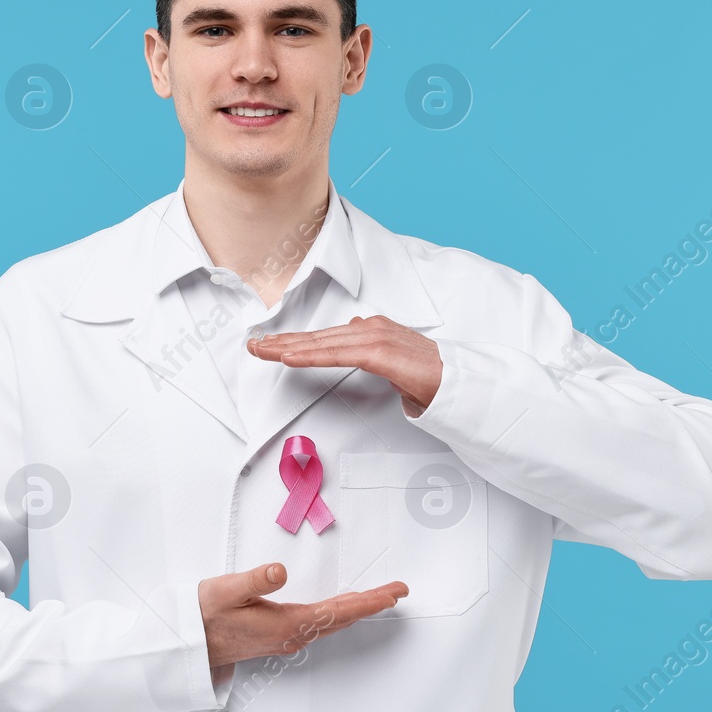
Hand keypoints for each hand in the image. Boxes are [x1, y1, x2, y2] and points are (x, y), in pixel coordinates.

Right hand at [198, 562, 407, 671]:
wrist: (188, 643)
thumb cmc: (204, 614)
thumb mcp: (226, 590)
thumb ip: (254, 580)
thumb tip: (280, 571)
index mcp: (286, 624)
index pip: (338, 611)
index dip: (369, 602)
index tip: (393, 593)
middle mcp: (292, 635)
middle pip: (342, 618)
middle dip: (372, 604)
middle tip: (399, 591)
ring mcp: (287, 638)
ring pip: (333, 622)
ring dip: (358, 609)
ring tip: (380, 597)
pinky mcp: (280, 636)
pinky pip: (321, 624)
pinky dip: (340, 613)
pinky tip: (344, 608)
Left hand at [247, 314, 442, 417]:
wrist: (458, 383)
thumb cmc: (428, 377)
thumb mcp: (392, 364)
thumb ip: (371, 351)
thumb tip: (354, 336)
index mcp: (372, 329)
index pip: (325, 337)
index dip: (295, 341)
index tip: (269, 346)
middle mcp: (371, 328)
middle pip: (318, 337)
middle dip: (282, 342)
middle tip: (253, 346)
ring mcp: (376, 337)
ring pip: (322, 344)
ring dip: (288, 348)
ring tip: (262, 352)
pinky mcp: (380, 352)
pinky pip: (338, 355)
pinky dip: (310, 356)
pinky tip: (289, 358)